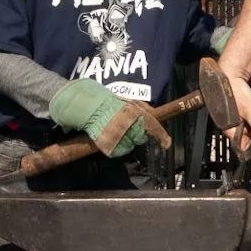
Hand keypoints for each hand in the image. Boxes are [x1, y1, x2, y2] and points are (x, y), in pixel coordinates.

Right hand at [48, 79, 170, 158]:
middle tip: (127, 129)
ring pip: (129, 146)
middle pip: (140, 138)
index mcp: (134, 112)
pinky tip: (109, 139)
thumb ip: (141, 107)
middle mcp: (128, 124)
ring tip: (116, 132)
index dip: (161, 136)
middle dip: (137, 135)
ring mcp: (117, 135)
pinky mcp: (107, 144)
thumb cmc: (106, 101)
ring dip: (125, 142)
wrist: (84, 105)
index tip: (166, 144)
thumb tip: (153, 112)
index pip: (152, 125)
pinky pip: (117, 151)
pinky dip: (115, 148)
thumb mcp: (126, 99)